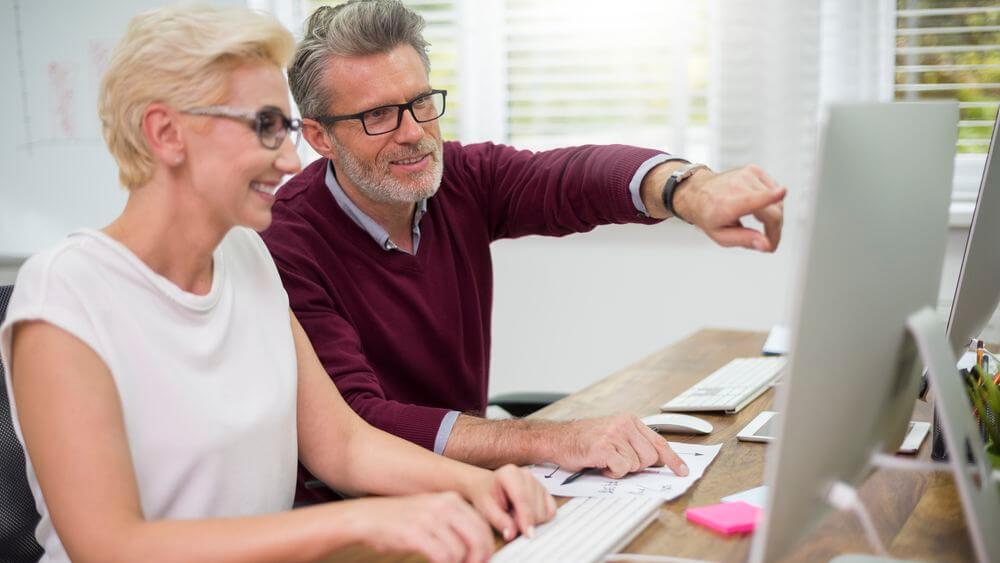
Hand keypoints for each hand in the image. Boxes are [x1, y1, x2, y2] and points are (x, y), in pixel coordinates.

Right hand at [347, 493, 493, 562]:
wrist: (367, 518)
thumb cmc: (399, 520)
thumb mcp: (432, 513)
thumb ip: (454, 524)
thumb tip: (478, 545)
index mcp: (451, 500)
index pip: (482, 526)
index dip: (486, 548)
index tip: (483, 560)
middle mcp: (444, 506)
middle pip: (478, 538)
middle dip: (480, 558)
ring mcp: (430, 519)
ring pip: (461, 551)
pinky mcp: (416, 533)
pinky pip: (443, 557)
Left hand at [462, 464, 555, 540]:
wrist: (487, 487)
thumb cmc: (486, 495)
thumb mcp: (485, 508)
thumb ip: (499, 521)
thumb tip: (511, 533)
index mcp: (510, 474)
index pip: (523, 498)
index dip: (526, 518)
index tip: (528, 534)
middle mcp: (526, 475)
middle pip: (536, 507)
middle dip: (525, 521)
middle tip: (509, 519)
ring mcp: (538, 482)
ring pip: (544, 511)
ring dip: (532, 520)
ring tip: (515, 515)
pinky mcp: (545, 491)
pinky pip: (551, 510)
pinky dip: (541, 518)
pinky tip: (527, 515)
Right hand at [548, 413, 687, 478]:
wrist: (557, 439)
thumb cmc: (584, 440)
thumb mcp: (614, 434)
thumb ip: (635, 443)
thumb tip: (659, 461)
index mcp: (629, 420)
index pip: (659, 442)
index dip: (673, 459)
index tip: (682, 471)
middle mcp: (624, 424)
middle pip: (650, 457)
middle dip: (636, 466)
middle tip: (618, 462)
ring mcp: (614, 434)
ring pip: (636, 465)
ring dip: (621, 469)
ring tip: (606, 461)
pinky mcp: (604, 447)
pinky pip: (621, 469)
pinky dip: (612, 473)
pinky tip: (601, 465)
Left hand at [673, 164, 786, 251]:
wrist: (698, 193)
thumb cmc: (709, 215)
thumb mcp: (721, 236)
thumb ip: (744, 240)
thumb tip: (766, 245)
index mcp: (727, 204)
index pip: (750, 200)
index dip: (769, 197)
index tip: (782, 192)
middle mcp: (737, 186)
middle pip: (773, 210)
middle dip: (775, 229)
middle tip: (768, 243)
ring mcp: (747, 175)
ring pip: (777, 202)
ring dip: (774, 217)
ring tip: (760, 226)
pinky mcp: (755, 170)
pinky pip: (774, 191)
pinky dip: (771, 203)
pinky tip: (759, 209)